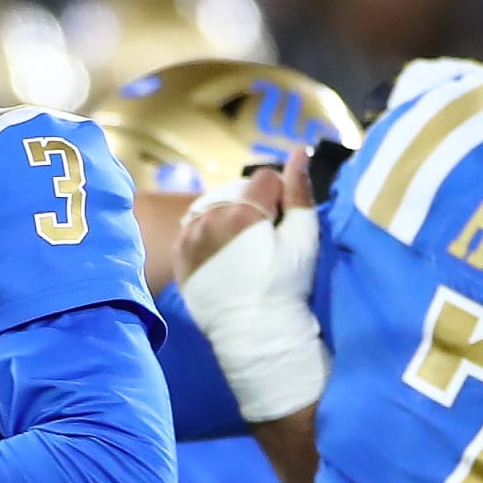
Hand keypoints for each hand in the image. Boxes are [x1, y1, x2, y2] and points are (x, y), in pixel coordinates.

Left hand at [174, 147, 327, 423]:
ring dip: (227, 217)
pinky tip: (224, 255)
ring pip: (212, 206)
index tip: (282, 223)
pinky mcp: (179, 255)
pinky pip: (193, 228)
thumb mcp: (303, 239)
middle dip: (251, 204)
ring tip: (244, 249)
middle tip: (263, 240)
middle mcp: (208, 219)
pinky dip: (207, 234)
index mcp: (242, 211)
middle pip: (235, 190)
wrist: (255, 332)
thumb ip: (300, 191)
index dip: (279, 197)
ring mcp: (188, 237)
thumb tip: (298, 151)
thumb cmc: (286, 286)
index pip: (264, 178)